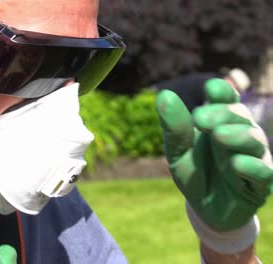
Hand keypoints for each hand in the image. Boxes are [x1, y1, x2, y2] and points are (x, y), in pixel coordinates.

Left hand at [156, 78, 272, 231]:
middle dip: (221, 115)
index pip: (226, 100)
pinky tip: (237, 163)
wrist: (203, 207)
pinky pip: (262, 172)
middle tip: (199, 118)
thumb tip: (164, 94)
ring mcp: (253, 157)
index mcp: (222, 121)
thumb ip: (174, 127)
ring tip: (219, 135)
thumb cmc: (194, 171)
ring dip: (238, 136)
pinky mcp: (259, 183)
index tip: (211, 88)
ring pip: (253, 141)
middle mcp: (241, 134)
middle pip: (239, 117)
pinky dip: (251, 166)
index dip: (222, 92)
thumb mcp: (177, 150)